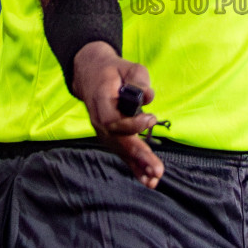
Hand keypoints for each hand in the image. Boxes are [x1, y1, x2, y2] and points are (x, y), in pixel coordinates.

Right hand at [71, 42, 163, 187]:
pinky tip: (149, 181)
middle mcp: (98, 121)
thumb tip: (148, 97)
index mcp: (100, 101)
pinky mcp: (111, 138)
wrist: (91, 75)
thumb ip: (139, 80)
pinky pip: (122, 154)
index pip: (113, 120)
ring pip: (120, 151)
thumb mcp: (128, 66)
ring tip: (154, 179)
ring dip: (138, 166)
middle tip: (156, 169)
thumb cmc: (113, 71)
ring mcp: (103, 132)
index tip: (151, 117)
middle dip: (138, 156)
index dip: (132, 124)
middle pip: (117, 142)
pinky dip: (135, 168)